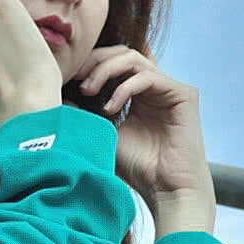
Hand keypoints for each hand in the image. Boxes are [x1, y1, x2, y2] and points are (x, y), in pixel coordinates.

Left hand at [74, 45, 213, 212]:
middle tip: (77, 78)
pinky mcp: (184, 94)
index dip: (91, 64)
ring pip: (133, 59)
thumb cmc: (137, 168)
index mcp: (140, 93)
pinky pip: (148, 77)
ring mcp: (171, 89)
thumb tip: (60, 96)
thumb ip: (87, 114)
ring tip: (88, 91)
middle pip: (123, 53)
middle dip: (96, 61)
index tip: (68, 78)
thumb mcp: (104, 134)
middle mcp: (157, 87)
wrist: (166, 190)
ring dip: (105, 71)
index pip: (115, 62)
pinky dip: (124, 88)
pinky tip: (110, 108)